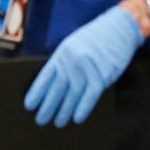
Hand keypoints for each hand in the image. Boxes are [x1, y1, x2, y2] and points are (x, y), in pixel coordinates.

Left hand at [24, 6, 142, 126]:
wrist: (119, 27)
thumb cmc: (95, 38)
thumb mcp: (73, 45)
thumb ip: (64, 63)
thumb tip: (53, 86)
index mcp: (62, 53)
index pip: (46, 77)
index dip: (37, 93)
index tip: (30, 106)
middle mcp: (72, 61)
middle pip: (57, 89)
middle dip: (48, 107)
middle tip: (41, 120)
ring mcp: (88, 68)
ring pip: (73, 95)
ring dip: (64, 111)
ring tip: (58, 122)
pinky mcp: (103, 74)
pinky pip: (91, 95)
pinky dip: (84, 108)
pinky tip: (77, 118)